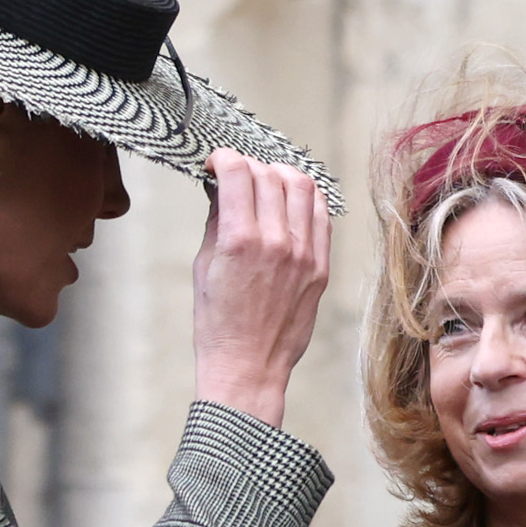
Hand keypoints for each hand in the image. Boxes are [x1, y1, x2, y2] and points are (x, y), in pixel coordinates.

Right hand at [191, 151, 332, 426]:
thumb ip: (216, 222)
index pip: (239, 171)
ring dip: (280, 176)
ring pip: (302, 186)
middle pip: (269, 173)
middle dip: (248, 167)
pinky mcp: (320, 268)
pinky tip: (290, 206)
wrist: (249, 368)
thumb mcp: (204, 268)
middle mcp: (277, 242)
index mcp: (240, 240)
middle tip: (238, 180)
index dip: (224, 158)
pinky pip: (321, 215)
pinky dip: (305, 200)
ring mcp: (304, 254)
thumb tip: (223, 189)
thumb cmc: (218, 325)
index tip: (216, 165)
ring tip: (266, 187)